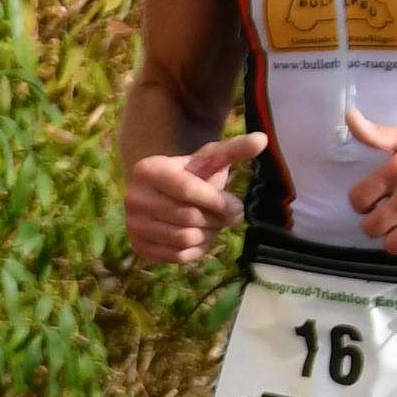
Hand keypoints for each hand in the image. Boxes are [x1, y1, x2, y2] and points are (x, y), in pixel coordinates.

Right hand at [124, 133, 264, 264]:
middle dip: (217, 220)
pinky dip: (197, 250)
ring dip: (209, 235)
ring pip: (184, 238)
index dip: (218, 202)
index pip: (188, 190)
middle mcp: (133, 197)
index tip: (238, 206)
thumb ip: (234, 150)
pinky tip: (202, 238)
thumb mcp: (209, 160)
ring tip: (214, 225)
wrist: (162, 195)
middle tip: (227, 217)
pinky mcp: (138, 246)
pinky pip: (177, 256)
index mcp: (148, 170)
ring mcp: (133, 224)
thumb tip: (262, 139)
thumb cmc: (191, 175)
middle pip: (188, 217)